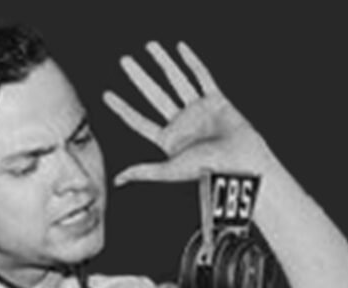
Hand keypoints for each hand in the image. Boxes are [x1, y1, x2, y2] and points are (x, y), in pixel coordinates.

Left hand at [103, 41, 275, 185]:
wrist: (240, 163)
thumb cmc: (207, 170)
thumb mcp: (170, 170)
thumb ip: (144, 171)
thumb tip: (116, 181)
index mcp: (169, 140)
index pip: (139, 121)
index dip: (123, 108)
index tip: (107, 95)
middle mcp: (182, 123)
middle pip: (154, 95)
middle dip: (139, 78)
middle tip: (124, 60)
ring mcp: (199, 110)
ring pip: (176, 81)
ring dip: (163, 63)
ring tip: (150, 46)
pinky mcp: (217, 100)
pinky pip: (202, 77)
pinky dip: (192, 62)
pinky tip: (181, 48)